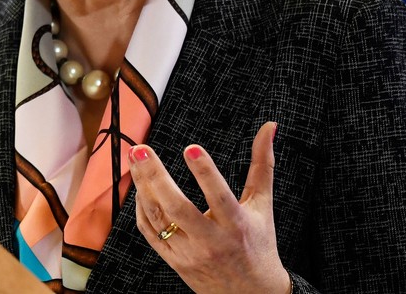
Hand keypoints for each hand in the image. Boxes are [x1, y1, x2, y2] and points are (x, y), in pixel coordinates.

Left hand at [128, 121, 290, 293]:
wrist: (250, 293)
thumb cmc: (258, 242)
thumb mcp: (262, 203)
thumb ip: (262, 164)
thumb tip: (269, 127)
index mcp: (236, 224)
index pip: (219, 196)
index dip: (206, 172)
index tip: (191, 148)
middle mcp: (211, 240)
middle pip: (178, 208)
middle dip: (156, 176)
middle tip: (141, 150)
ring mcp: (189, 253)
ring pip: (158, 219)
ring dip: (143, 187)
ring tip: (136, 160)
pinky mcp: (174, 261)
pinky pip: (150, 233)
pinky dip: (141, 209)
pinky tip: (140, 188)